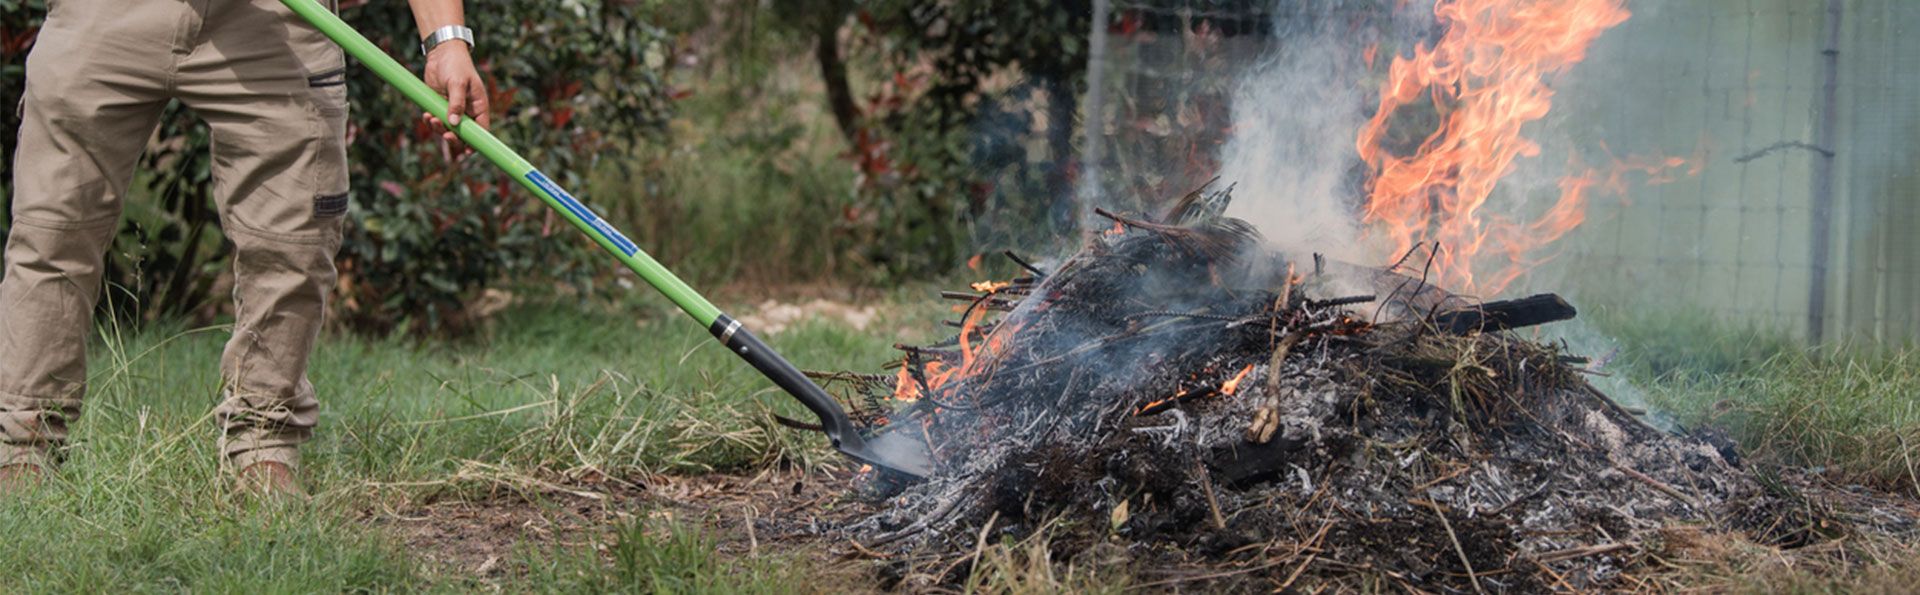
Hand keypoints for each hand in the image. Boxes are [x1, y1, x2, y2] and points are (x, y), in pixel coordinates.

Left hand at [422, 42, 488, 159]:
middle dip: (454, 137)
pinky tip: (425, 115)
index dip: (476, 142)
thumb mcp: (458, 82)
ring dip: (439, 129)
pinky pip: (436, 121)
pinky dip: (430, 122)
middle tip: (446, 135)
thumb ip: (456, 102)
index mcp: (479, 106)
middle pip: (464, 134)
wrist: (441, 53)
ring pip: (448, 129)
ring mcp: (452, 110)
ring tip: (431, 118)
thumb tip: (453, 123)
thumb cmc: (456, 65)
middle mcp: (467, 111)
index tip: (468, 151)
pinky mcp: (439, 107)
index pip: (481, 129)